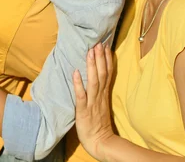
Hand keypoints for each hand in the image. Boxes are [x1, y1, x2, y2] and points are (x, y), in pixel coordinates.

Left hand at [73, 43, 115, 160]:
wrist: (100, 141)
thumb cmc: (98, 123)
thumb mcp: (101, 104)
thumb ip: (100, 91)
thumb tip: (97, 78)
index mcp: (104, 94)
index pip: (108, 73)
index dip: (107, 59)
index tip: (105, 46)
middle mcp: (100, 95)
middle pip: (102, 73)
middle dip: (100, 58)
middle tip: (98, 43)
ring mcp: (92, 102)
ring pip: (94, 81)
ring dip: (91, 66)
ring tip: (89, 52)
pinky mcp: (83, 110)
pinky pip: (81, 95)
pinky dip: (78, 84)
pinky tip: (75, 72)